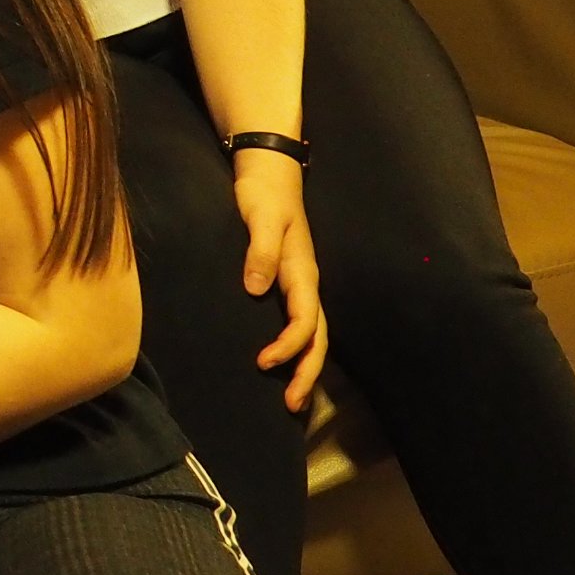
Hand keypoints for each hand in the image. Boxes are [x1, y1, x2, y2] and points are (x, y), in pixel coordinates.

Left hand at [231, 150, 327, 412]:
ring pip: (312, 334)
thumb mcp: (260, 216)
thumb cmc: (264, 192)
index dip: (289, 345)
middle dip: (307, 372)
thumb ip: (261, 250)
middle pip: (317, 337)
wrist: (269, 169)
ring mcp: (299, 283)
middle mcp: (306, 283)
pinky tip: (283, 365)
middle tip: (291, 406)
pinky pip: (298, 323)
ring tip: (292, 400)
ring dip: (304, 367)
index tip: (264, 363)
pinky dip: (296, 349)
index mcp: (302, 271)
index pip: (305, 320)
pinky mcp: (288, 281)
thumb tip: (257, 289)